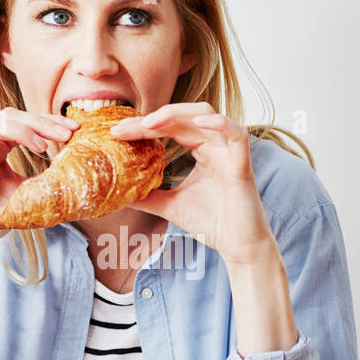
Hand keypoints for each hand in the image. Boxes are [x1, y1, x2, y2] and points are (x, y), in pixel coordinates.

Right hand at [0, 107, 77, 261]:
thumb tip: (74, 171)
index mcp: (1, 148)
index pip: (25, 123)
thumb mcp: (27, 194)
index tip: (75, 129)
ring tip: (40, 146)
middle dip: (39, 122)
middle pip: (9, 116)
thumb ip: (43, 179)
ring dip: (16, 129)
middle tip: (64, 134)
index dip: (49, 122)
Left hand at [110, 102, 276, 265]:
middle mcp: (215, 145)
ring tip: (150, 123)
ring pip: (205, 115)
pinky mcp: (242, 163)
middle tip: (123, 128)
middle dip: (152, 119)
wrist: (237, 246)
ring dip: (177, 114)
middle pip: (182, 117)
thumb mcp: (169, 206)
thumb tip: (118, 194)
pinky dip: (219, 123)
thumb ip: (147, 197)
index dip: (144, 126)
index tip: (117, 133)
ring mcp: (229, 151)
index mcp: (201, 149)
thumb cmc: (211, 223)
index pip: (169, 127)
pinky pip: (237, 133)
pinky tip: (198, 122)